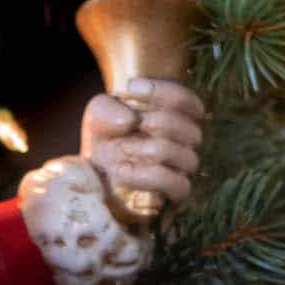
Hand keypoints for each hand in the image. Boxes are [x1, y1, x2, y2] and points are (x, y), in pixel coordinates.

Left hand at [80, 78, 205, 208]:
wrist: (92, 175)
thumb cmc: (104, 139)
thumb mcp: (98, 115)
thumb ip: (107, 107)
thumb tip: (129, 120)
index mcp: (174, 118)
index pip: (186, 101)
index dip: (163, 90)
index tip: (131, 88)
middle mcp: (183, 144)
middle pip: (192, 130)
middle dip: (160, 122)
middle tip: (132, 124)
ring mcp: (179, 170)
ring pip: (187, 157)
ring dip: (151, 150)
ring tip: (122, 149)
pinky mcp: (172, 196)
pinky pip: (178, 185)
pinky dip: (147, 177)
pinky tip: (121, 171)